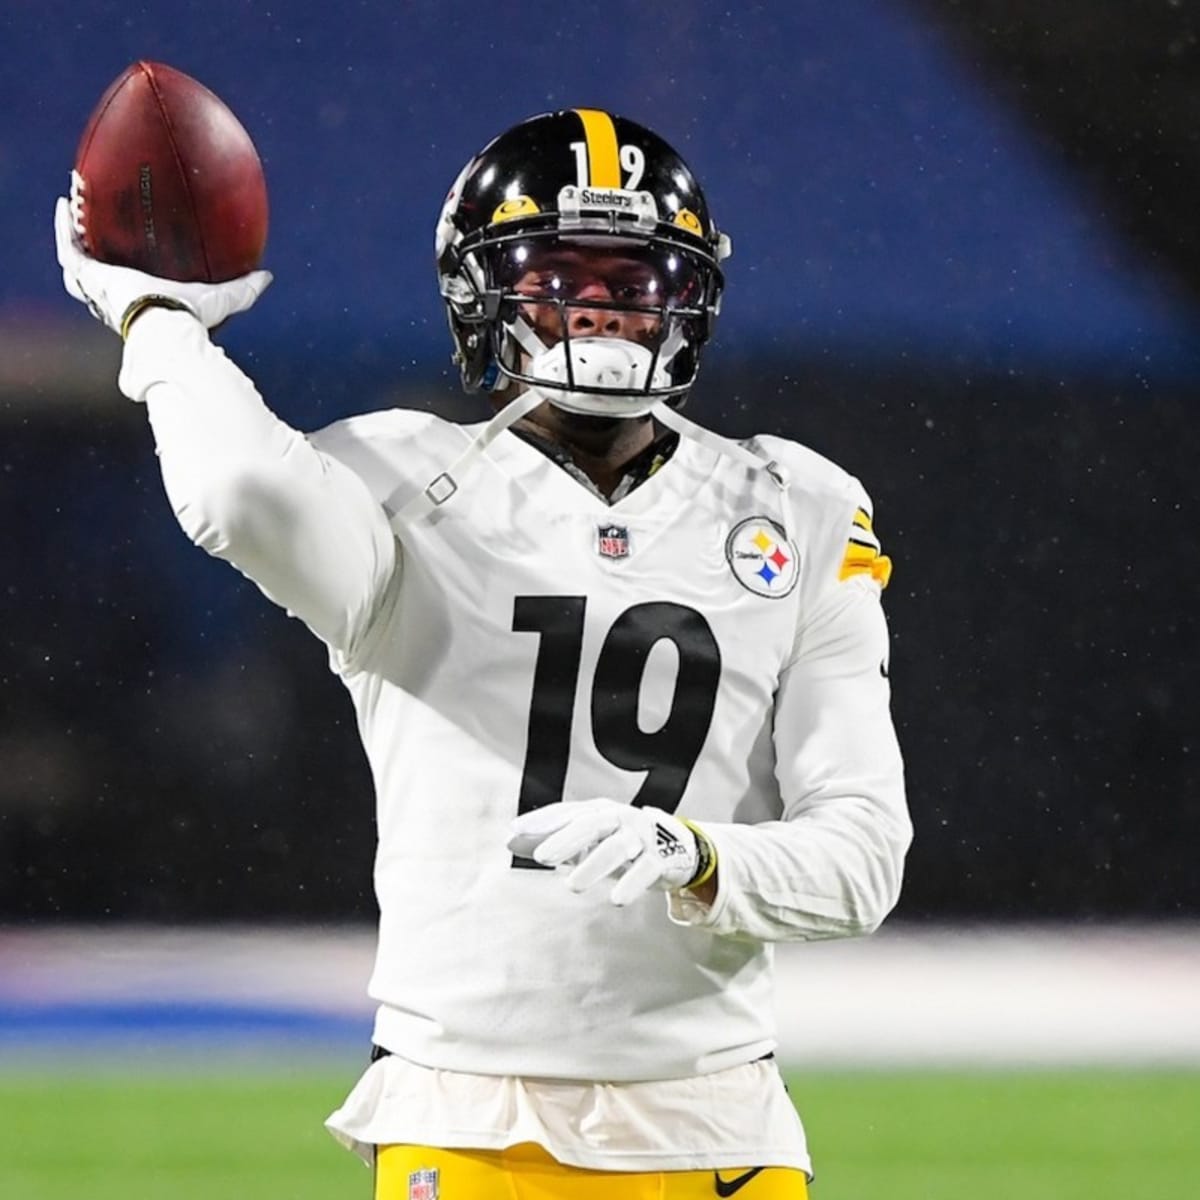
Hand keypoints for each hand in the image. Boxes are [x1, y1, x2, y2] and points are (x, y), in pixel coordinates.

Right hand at [54, 197, 272, 334]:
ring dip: (71, 240)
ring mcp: (100, 289)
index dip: (129, 281)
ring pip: (76, 266)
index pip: (132, 295)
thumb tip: (268, 276)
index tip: (131, 263)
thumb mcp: (223, 298)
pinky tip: (65, 204)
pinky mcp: (90, 277)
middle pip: (98, 283)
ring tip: (71, 215)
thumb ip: (246, 290)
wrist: (165, 326)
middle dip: (94, 262)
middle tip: (94, 237)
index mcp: (144, 306)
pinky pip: (69, 249)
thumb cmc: (191, 319)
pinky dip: (64, 228)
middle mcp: (117, 300)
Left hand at [507, 799, 708, 906]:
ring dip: (594, 865)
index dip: (541, 821)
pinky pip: (645, 870)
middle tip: (541, 856)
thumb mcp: (585, 839)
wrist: (675, 847)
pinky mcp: (659, 860)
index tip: (515, 832)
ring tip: (572, 886)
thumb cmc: (619, 841)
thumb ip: (550, 839)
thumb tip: (509, 840)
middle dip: (566, 838)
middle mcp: (619, 819)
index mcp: (598, 811)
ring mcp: (640, 838)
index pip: (566, 812)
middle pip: (591, 824)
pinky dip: (631, 883)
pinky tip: (617, 899)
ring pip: (616, 847)